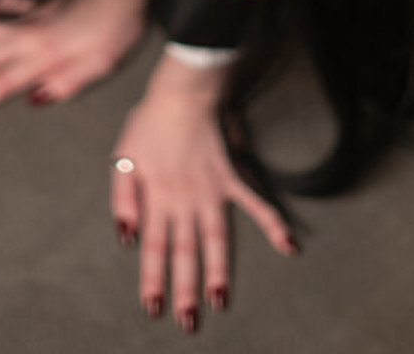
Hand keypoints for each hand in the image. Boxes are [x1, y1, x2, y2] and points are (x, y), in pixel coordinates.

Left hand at [110, 53, 297, 330]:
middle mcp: (185, 200)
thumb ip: (123, 200)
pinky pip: (256, 203)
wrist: (184, 90)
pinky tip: (289, 247)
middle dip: (186, 290)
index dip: (153, 280)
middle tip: (189, 323)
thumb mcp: (123, 157)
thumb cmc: (151, 121)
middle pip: (185, 252)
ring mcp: (212, 190)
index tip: (155, 309)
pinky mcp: (233, 177)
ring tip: (221, 302)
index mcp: (157, 197)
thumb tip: (127, 239)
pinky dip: (273, 224)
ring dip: (219, 271)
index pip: (153, 248)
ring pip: (217, 239)